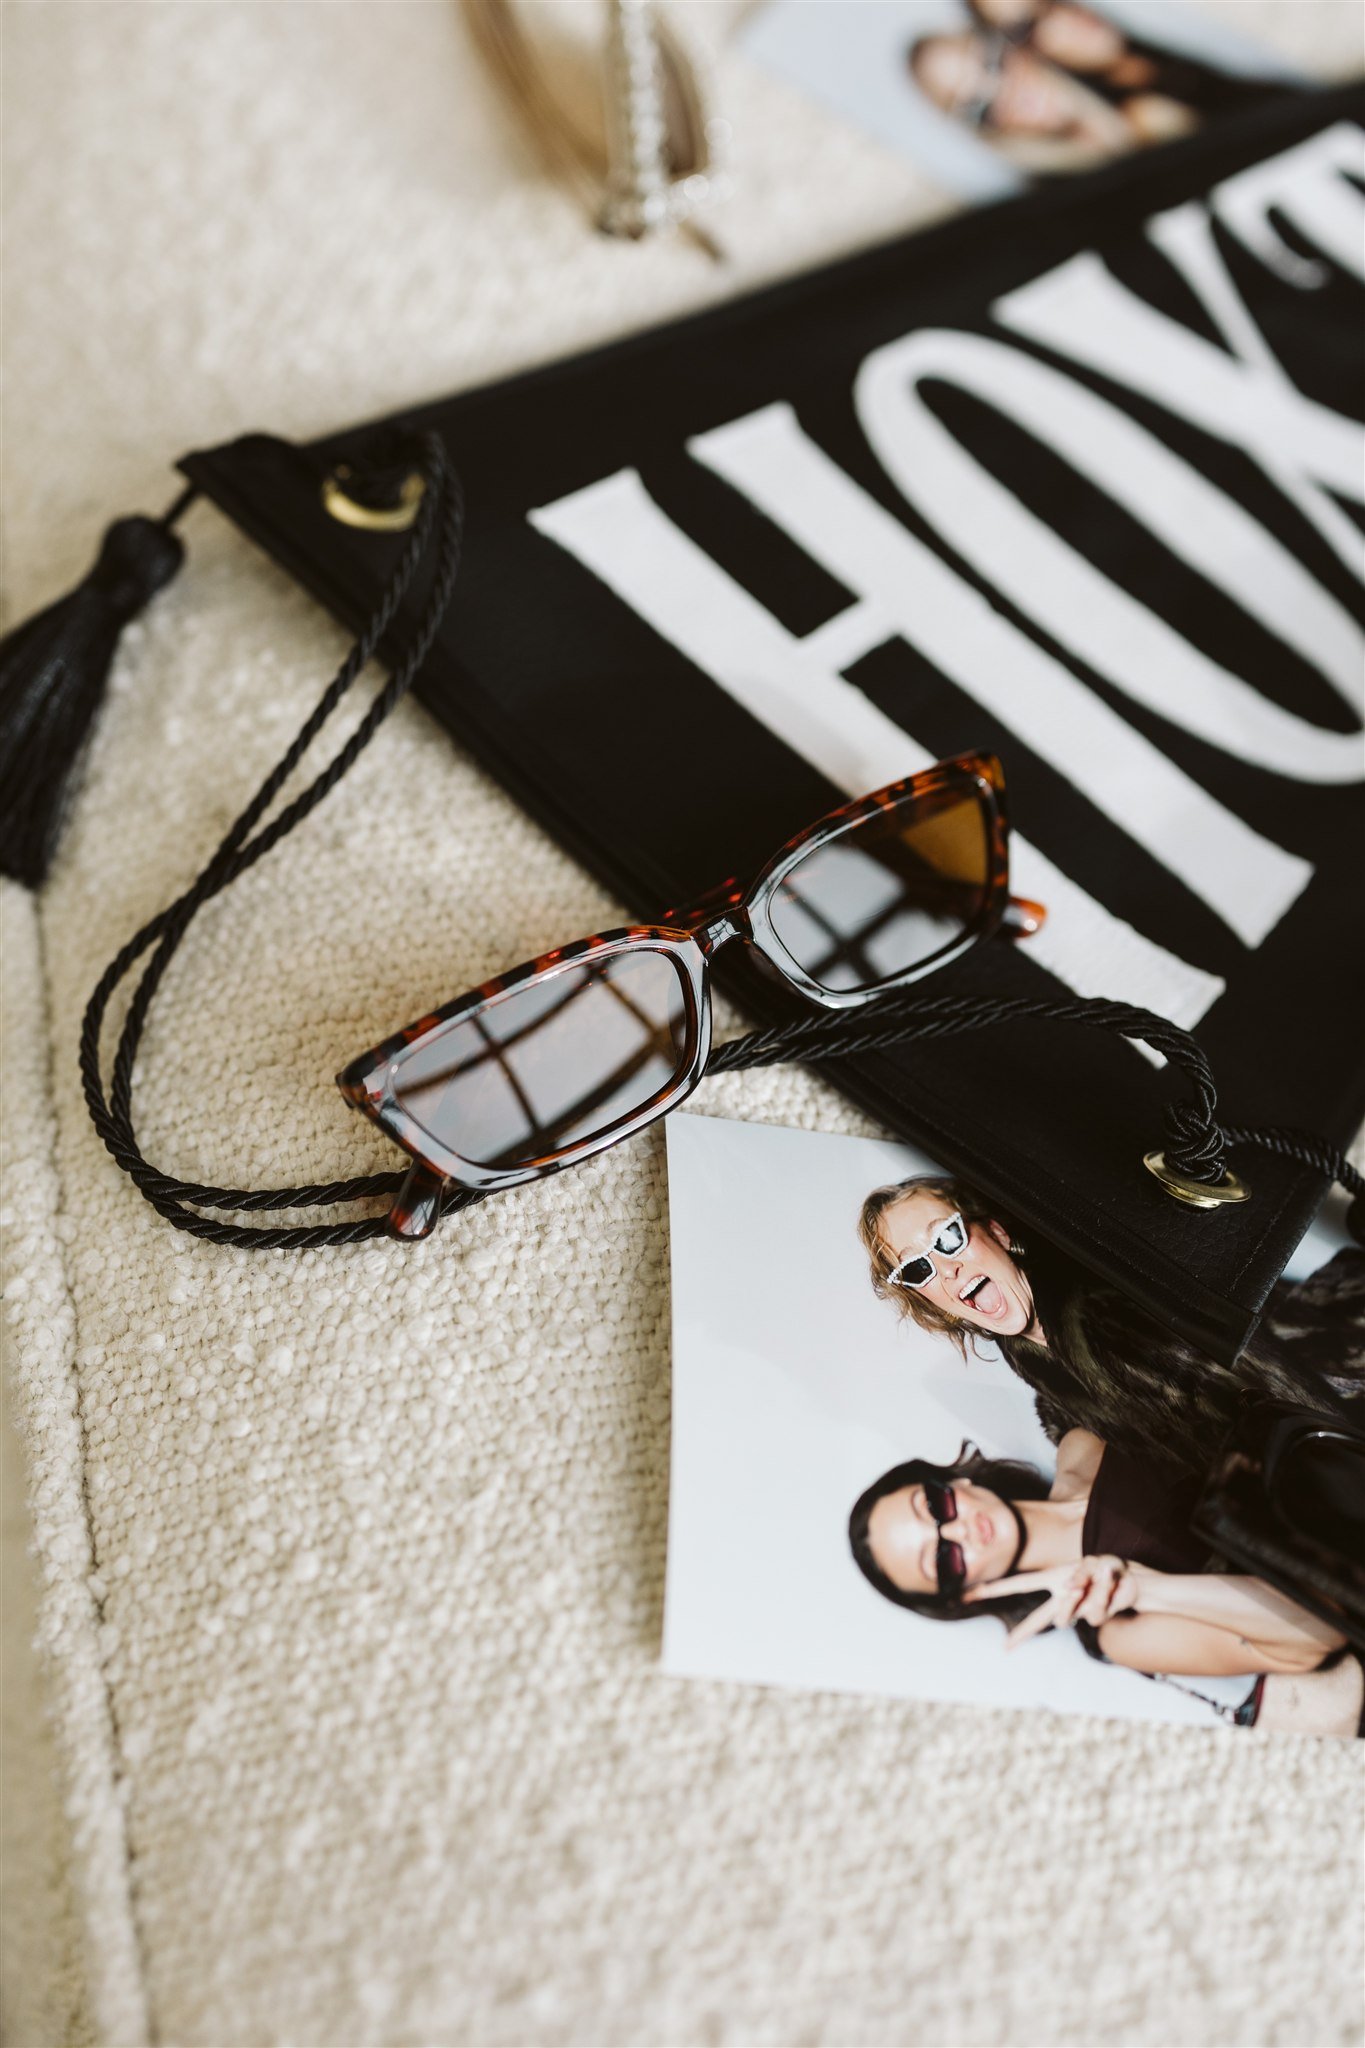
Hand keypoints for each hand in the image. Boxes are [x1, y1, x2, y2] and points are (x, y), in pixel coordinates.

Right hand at [964, 1555, 1137, 1649]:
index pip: (1020, 1584)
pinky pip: (1095, 1609)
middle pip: (1038, 1619)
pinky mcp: (1097, 1617)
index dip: (995, 1589)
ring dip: (1083, 1590)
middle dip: (1021, 1634)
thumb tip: (1071, 1592)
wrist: (1135, 1580)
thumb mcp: (1090, 1565)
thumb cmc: (1108, 1568)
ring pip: (1068, 1612)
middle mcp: (1063, 1599)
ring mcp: (1078, 1611)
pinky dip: (1106, 1590)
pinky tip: (1113, 1585)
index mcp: (1054, 1581)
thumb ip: (1078, 1579)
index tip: (969, 1595)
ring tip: (1097, 1576)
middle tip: (1004, 1647)